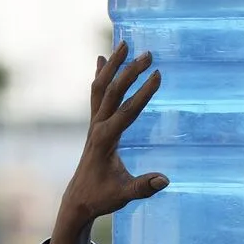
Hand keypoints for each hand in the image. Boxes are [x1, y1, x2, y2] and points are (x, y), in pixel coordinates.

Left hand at [57, 42, 168, 223]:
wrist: (78, 199)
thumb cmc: (102, 196)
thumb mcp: (124, 194)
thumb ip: (143, 187)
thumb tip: (165, 180)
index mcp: (105, 140)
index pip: (127, 111)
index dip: (143, 93)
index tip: (157, 75)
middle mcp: (97, 127)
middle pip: (113, 92)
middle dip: (130, 72)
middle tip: (148, 54)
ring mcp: (94, 123)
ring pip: (101, 87)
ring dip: (113, 65)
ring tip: (124, 43)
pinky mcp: (94, 124)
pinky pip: (96, 94)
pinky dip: (100, 75)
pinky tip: (103, 59)